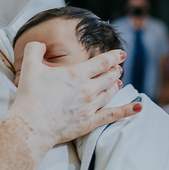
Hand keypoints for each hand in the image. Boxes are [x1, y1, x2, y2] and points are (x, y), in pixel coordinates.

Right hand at [12, 43, 138, 144]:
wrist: (32, 125)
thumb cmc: (30, 97)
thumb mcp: (30, 67)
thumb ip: (34, 50)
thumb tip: (39, 44)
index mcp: (76, 74)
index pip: (102, 62)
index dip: (113, 56)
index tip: (121, 54)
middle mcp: (87, 89)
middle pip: (108, 77)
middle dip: (114, 70)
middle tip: (117, 68)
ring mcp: (90, 107)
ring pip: (110, 93)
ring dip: (116, 85)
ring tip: (119, 81)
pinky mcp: (89, 122)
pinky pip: (113, 115)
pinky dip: (127, 110)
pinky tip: (138, 108)